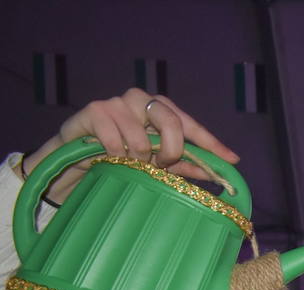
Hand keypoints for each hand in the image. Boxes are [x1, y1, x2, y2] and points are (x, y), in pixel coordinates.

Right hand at [20, 88, 238, 202]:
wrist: (71, 163)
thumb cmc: (117, 160)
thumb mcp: (153, 165)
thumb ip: (183, 165)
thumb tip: (216, 174)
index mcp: (157, 110)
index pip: (189, 123)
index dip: (211, 142)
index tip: (231, 160)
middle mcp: (139, 100)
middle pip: (170, 119)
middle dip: (171, 149)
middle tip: (163, 166)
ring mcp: (115, 104)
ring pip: (140, 136)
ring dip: (138, 159)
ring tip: (129, 165)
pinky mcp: (92, 111)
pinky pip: (114, 139)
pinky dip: (115, 155)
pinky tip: (109, 159)